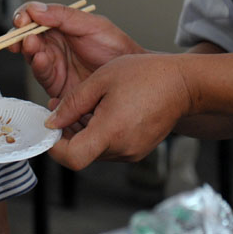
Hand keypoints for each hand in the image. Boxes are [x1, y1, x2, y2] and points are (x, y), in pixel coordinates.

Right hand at [10, 2, 143, 101]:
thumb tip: (35, 9)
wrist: (130, 75)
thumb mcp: (91, 25)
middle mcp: (53, 44)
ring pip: (31, 55)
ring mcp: (53, 64)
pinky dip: (38, 66)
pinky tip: (41, 59)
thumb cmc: (114, 47)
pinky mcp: (56, 84)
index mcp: (60, 26)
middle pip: (26, 37)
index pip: (34, 17)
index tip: (22, 19)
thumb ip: (63, 16)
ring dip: (28, 49)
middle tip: (22, 34)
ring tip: (32, 44)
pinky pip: (42, 74)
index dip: (24, 16)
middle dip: (19, 35)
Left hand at [44, 53, 194, 169]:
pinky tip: (103, 110)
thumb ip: (73, 102)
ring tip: (85, 103)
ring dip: (83, 131)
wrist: (183, 83)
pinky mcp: (138, 149)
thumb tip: (52, 120)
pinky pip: (110, 146)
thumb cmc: (146, 75)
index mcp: (111, 132)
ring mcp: (132, 152)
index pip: (72, 158)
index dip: (55, 147)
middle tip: (61, 107)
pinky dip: (100, 132)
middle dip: (67, 133)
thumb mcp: (102, 79)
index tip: (49, 129)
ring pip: (95, 149)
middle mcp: (122, 149)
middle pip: (81, 153)